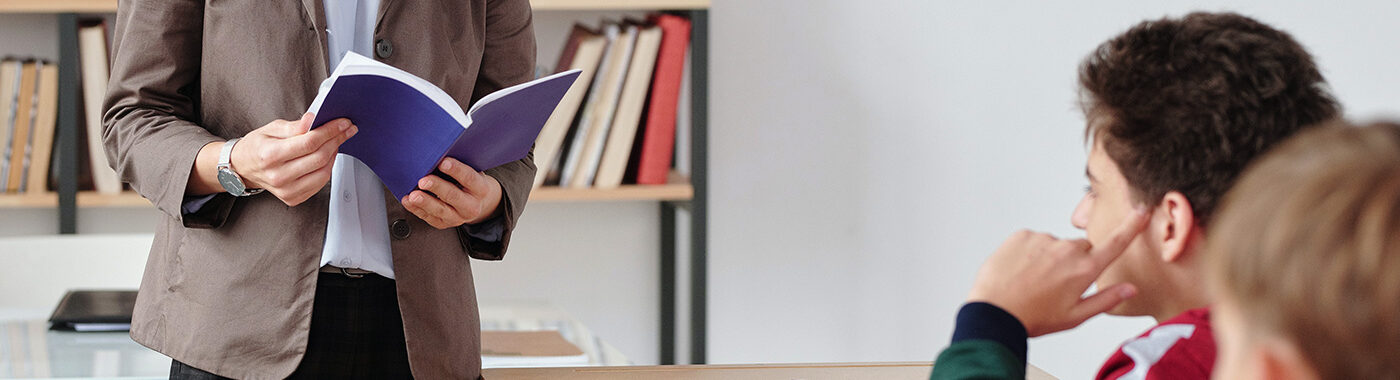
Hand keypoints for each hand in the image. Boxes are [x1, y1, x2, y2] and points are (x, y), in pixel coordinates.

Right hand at [230, 112, 355, 205]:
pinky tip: (326, 156)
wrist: (243, 167)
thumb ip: (295, 126)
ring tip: (335, 141)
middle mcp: (278, 176)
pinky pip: (320, 183)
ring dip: (334, 154)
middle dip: (336, 140)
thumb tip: (313, 119)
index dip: (330, 131)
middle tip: (345, 129)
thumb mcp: (271, 128)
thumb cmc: (257, 146)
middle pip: (319, 157)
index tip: (343, 123)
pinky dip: (327, 168)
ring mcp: (286, 190)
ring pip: (323, 172)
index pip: (309, 142)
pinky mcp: (293, 198)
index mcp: (270, 155)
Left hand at [402, 158, 502, 228]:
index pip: (469, 178)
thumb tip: (438, 153)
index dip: (456, 170)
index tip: (443, 162)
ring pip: (440, 210)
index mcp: (481, 189)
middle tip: (423, 180)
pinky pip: (429, 218)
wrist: (476, 203)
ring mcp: (458, 217)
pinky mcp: (444, 224)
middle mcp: (472, 206)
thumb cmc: (469, 182)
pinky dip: (416, 209)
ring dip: (425, 202)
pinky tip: (408, 201)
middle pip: (453, 196)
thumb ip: (459, 166)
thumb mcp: (473, 172)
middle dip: (437, 187)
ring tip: (413, 195)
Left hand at [967, 209, 1148, 336]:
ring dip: (1049, 258)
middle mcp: (1068, 250)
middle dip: (1075, 261)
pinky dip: (1029, 253)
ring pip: (1055, 245)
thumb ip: (1106, 300)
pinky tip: (1020, 271)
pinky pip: (1033, 240)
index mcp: (1085, 270)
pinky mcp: (1022, 235)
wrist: (994, 313)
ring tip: (1033, 281)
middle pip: (1082, 248)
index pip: (1115, 244)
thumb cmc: (1033, 318)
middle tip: (1056, 285)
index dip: (1131, 226)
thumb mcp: (1074, 317)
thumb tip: (1130, 288)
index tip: (1141, 210)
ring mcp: (1044, 240)